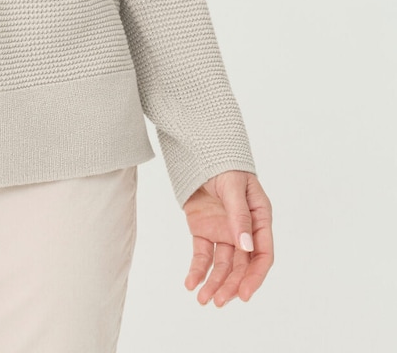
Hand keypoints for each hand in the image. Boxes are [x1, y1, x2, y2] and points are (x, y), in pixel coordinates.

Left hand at [181, 169, 272, 305]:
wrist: (200, 152)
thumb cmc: (225, 166)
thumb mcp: (234, 188)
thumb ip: (240, 216)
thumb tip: (245, 246)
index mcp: (260, 220)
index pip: (262, 254)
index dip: (255, 276)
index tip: (244, 294)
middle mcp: (243, 231)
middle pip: (241, 265)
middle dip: (231, 285)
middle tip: (219, 301)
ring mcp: (223, 232)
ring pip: (222, 265)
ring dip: (214, 283)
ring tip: (203, 299)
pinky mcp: (204, 231)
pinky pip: (202, 254)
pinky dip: (197, 269)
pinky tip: (191, 284)